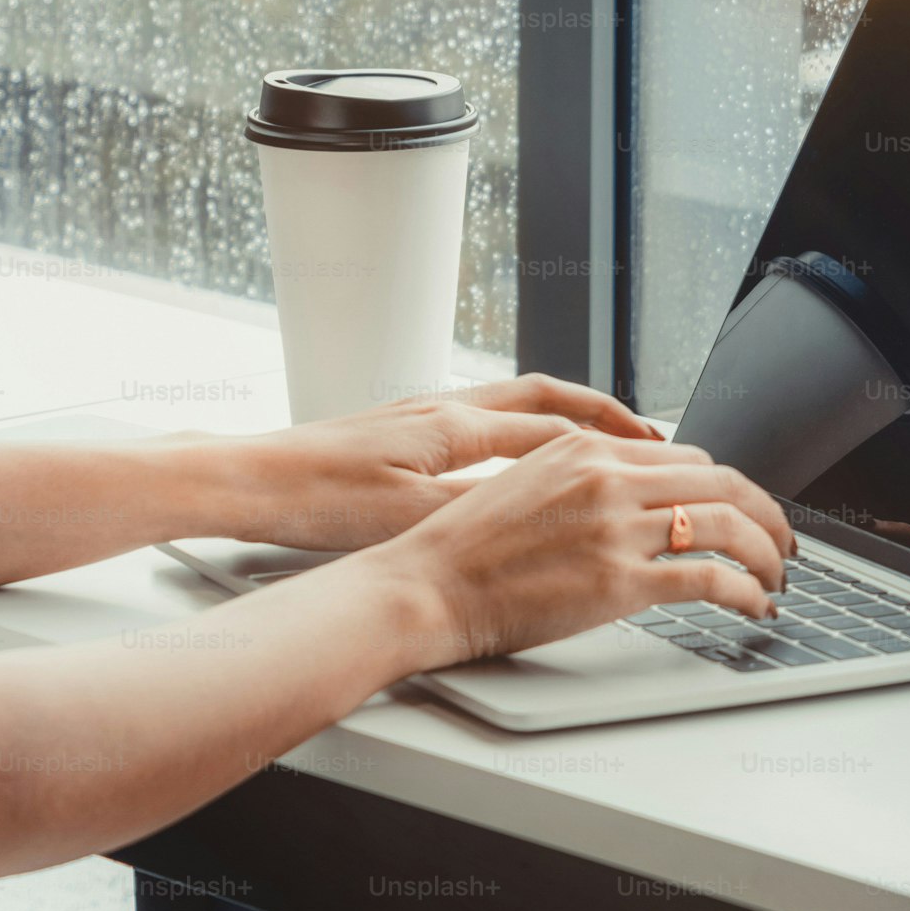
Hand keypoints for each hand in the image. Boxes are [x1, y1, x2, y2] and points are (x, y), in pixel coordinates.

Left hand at [220, 374, 665, 550]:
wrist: (250, 479)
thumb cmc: (318, 497)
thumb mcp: (411, 514)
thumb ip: (482, 508)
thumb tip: (545, 508)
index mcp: (455, 426)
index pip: (557, 427)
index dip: (615, 443)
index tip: (659, 458)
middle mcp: (444, 406)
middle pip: (545, 396)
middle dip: (603, 414)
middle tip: (649, 435)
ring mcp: (421, 412)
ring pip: (514, 403)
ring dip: (563, 418)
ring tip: (599, 441)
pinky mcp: (400, 429)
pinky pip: (483, 418)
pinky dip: (520, 432)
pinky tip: (519, 457)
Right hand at [363, 430, 795, 666]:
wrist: (424, 586)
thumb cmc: (461, 551)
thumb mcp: (525, 487)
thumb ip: (582, 484)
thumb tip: (631, 503)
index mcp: (585, 448)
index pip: (686, 455)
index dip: (727, 486)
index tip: (742, 510)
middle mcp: (607, 476)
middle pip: (721, 480)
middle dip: (765, 514)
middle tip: (782, 542)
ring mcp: (616, 526)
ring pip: (727, 523)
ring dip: (766, 554)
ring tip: (776, 579)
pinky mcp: (619, 580)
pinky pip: (710, 578)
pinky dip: (746, 591)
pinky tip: (754, 606)